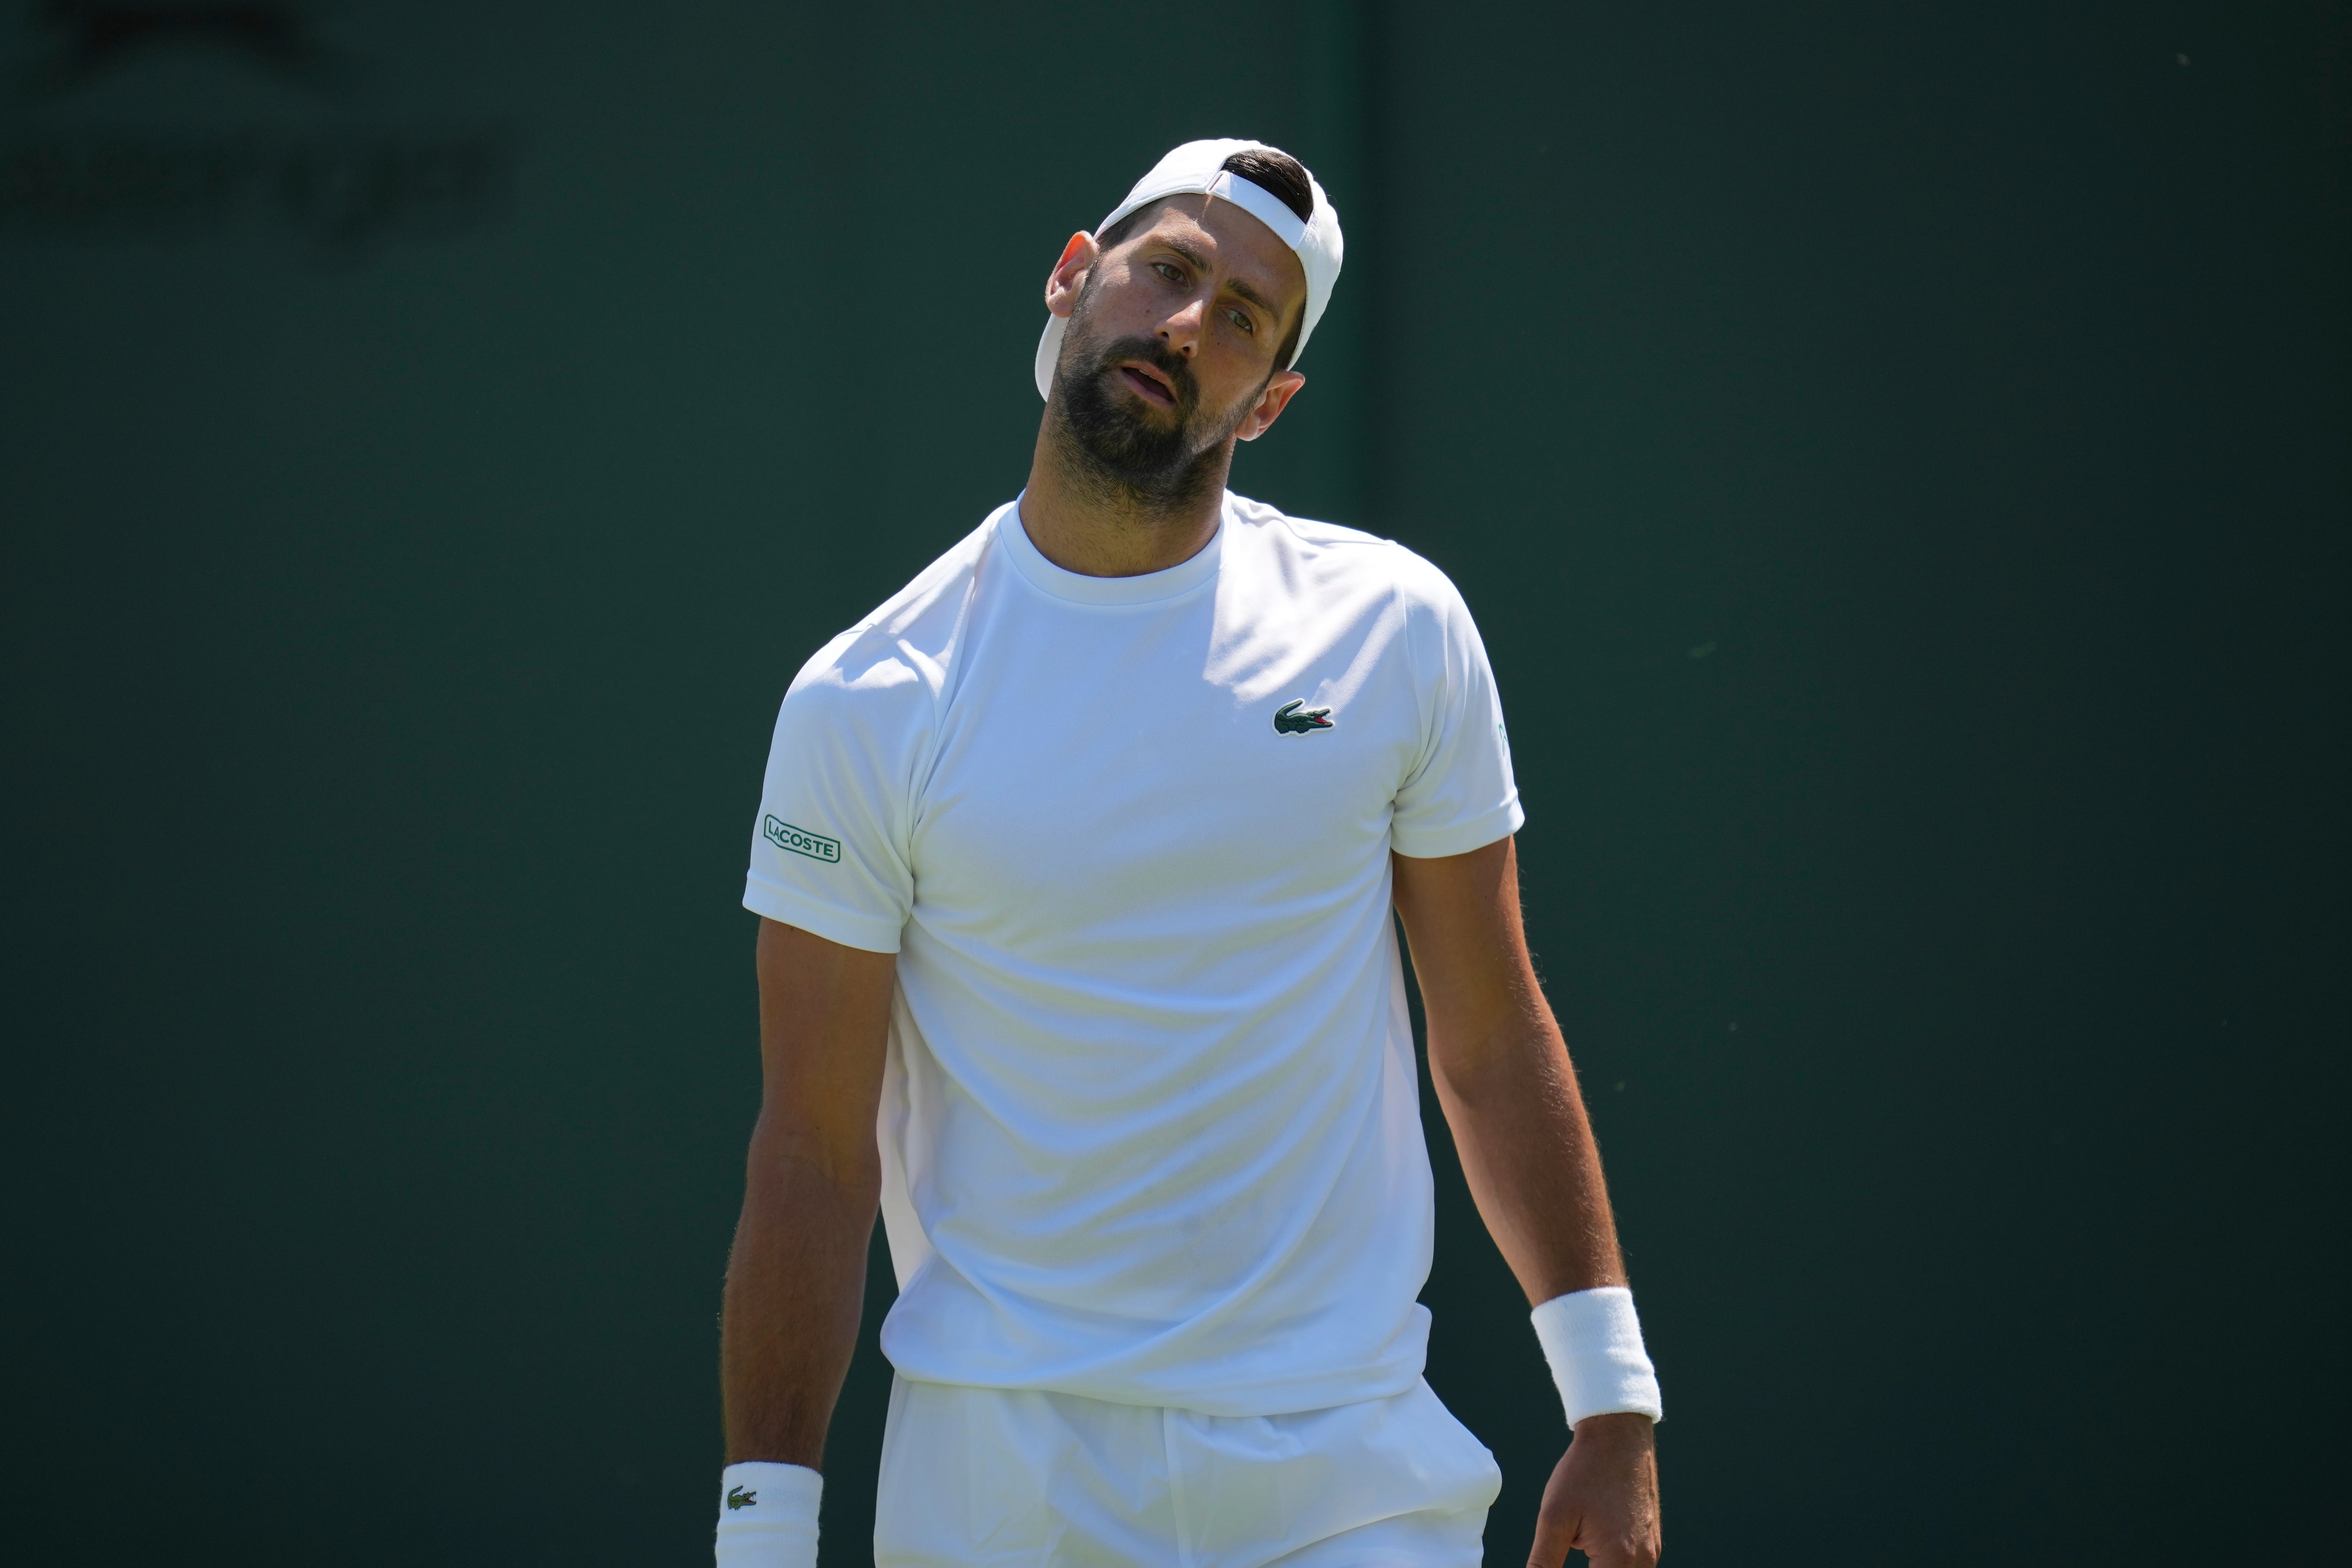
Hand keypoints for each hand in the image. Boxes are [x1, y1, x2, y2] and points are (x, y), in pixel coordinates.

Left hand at [1526, 1412, 1660, 1567]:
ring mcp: (1651, 1553)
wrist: (1618, 1435)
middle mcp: (1643, 1562)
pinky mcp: (1651, 1543)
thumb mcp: (1555, 1517)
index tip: (1549, 1566)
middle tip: (1564, 1551)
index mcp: (1620, 1560)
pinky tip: (1590, 1546)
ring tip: (1578, 1544)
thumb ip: (1544, 1561)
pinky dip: (1609, 1565)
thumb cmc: (1585, 1472)